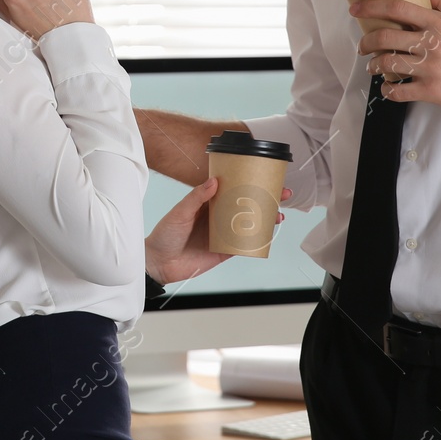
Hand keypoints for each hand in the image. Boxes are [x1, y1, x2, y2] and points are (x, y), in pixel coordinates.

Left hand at [144, 176, 290, 285]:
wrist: (158, 264)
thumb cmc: (164, 236)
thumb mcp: (179, 213)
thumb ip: (196, 197)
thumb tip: (213, 182)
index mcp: (208, 204)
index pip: (232, 190)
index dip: (248, 182)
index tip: (263, 175)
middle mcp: (218, 217)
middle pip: (247, 206)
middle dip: (265, 199)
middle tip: (282, 194)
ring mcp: (223, 234)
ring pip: (250, 225)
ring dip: (266, 220)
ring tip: (279, 215)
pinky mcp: (224, 251)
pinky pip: (244, 246)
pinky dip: (257, 241)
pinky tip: (267, 235)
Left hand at [352, 0, 440, 111]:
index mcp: (438, 23)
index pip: (397, 8)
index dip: (371, 7)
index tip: (355, 9)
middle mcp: (431, 44)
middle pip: (384, 37)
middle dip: (366, 42)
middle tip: (363, 46)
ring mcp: (430, 68)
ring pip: (387, 64)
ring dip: (374, 65)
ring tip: (373, 66)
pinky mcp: (432, 91)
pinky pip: (399, 91)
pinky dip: (387, 91)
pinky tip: (387, 88)